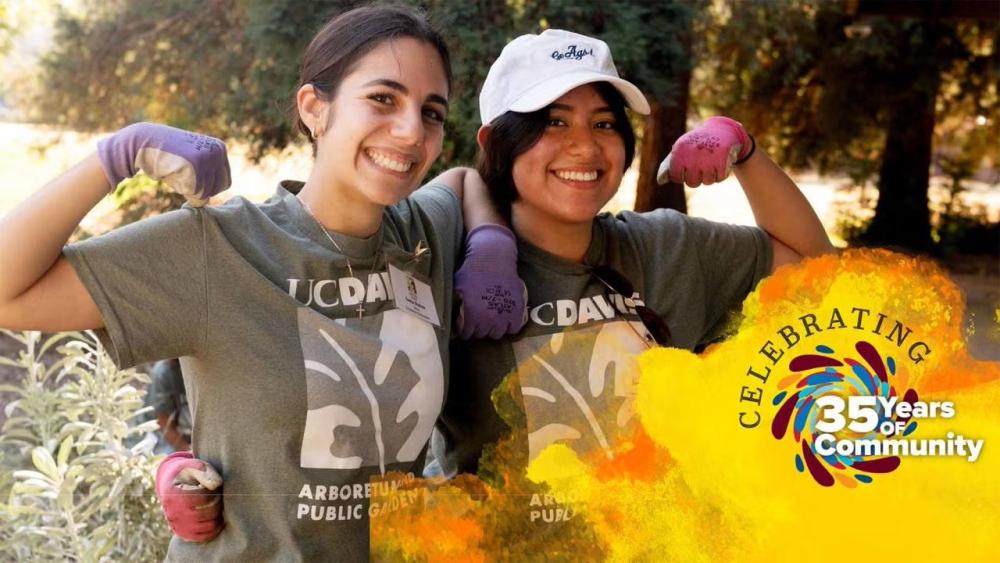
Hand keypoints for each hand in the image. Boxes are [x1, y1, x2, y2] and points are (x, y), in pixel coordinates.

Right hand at [98, 122, 230, 205]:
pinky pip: (195, 191)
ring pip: (206, 192)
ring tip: (176, 173)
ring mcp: (207, 157)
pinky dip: (182, 189)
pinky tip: (172, 173)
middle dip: (201, 191)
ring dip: (188, 190)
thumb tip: (207, 203)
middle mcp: (217, 151)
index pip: (225, 182)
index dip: (208, 189)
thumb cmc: (168, 158)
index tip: (193, 182)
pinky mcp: (195, 164)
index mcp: (220, 149)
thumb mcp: (192, 166)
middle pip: (217, 189)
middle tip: (183, 179)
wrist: (143, 142)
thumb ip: (206, 180)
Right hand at [155, 451, 224, 542]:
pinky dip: (213, 530)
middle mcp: (173, 512)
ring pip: (207, 526)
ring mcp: (177, 525)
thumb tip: (216, 484)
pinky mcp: (182, 533)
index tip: (215, 487)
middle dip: (218, 504)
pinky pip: (202, 537)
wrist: (171, 484)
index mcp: (174, 495)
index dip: (215, 492)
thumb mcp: (195, 466)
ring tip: (217, 506)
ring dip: (217, 516)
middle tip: (219, 497)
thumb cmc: (187, 473)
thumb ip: (205, 472)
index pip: (203, 498)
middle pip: (207, 513)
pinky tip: (217, 519)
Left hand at [454, 225, 527, 338]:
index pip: (466, 334)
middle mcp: (487, 319)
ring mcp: (504, 316)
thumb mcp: (456, 290)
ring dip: (493, 329)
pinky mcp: (517, 311)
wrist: (493, 259)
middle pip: (481, 334)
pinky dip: (510, 326)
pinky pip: (514, 329)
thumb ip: (453, 307)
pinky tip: (505, 319)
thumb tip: (446, 321)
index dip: (465, 330)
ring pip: (497, 334)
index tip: (466, 326)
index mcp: (471, 315)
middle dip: (478, 328)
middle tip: (479, 320)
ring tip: (492, 320)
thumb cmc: (472, 272)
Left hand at [656, 116, 751, 186]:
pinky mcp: (723, 157)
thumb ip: (668, 166)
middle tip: (701, 164)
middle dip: (697, 177)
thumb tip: (660, 181)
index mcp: (679, 150)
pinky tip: (720, 162)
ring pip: (707, 182)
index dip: (682, 175)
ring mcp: (708, 155)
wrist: (721, 130)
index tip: (687, 166)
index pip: (676, 176)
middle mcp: (692, 152)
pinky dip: (721, 173)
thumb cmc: (696, 144)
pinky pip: (720, 178)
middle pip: (692, 183)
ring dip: (710, 175)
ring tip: (711, 162)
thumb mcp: (680, 151)